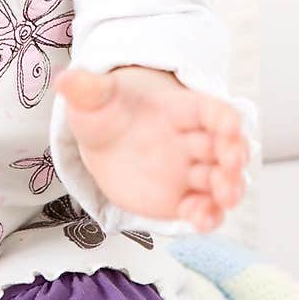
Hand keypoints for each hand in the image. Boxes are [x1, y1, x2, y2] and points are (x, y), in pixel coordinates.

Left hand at [54, 66, 248, 230]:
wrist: (104, 143)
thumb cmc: (107, 114)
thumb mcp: (94, 98)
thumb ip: (87, 89)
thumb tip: (65, 79)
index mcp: (178, 109)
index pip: (210, 110)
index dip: (224, 117)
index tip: (230, 125)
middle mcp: (192, 140)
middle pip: (223, 146)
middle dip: (233, 154)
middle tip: (231, 163)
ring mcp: (189, 171)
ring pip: (219, 180)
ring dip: (228, 188)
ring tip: (226, 196)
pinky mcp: (181, 199)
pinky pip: (201, 209)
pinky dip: (207, 216)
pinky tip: (201, 221)